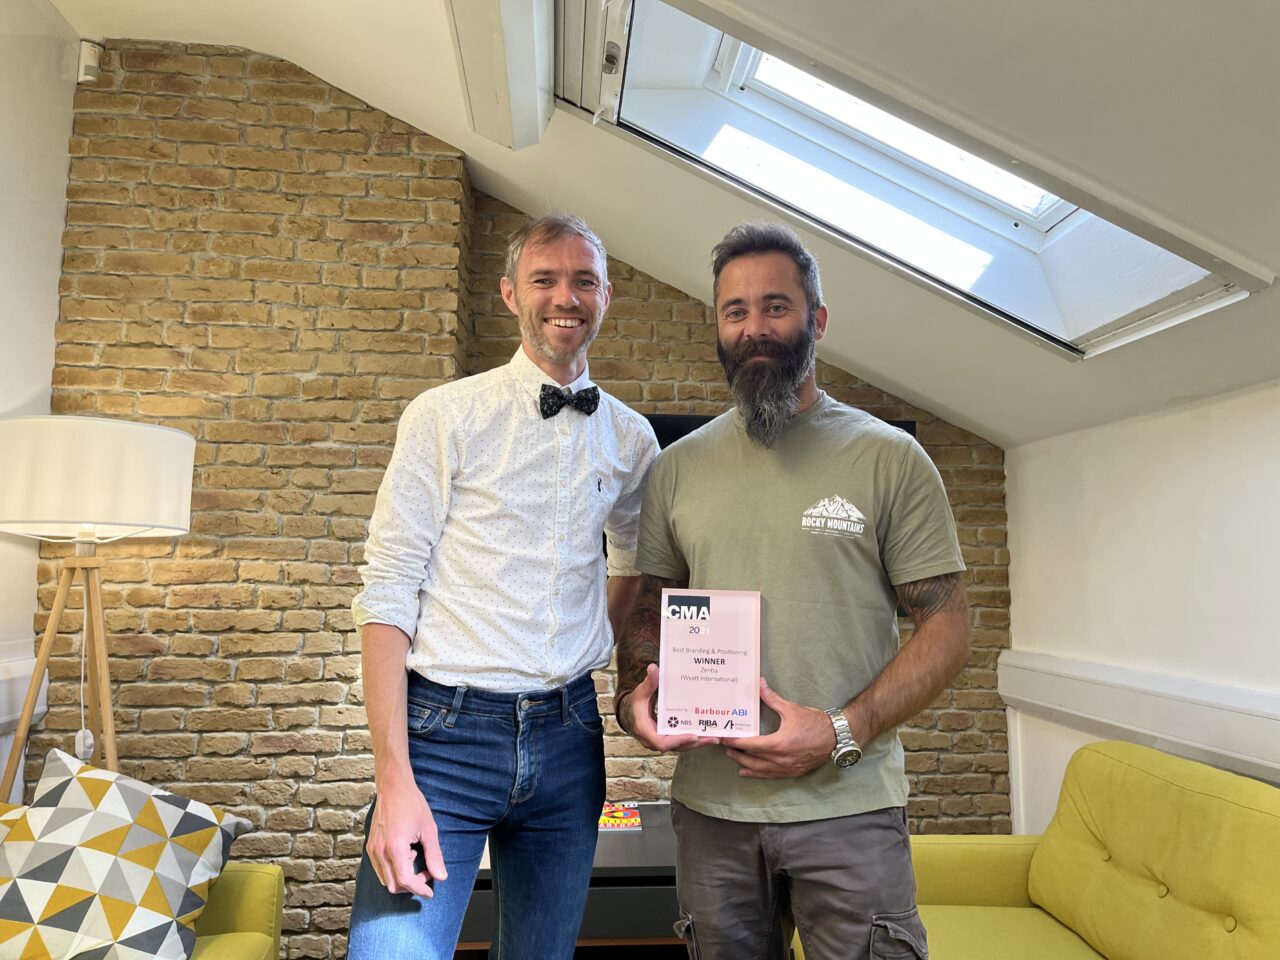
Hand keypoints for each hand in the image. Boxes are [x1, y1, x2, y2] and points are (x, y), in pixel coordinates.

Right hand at [366, 779, 447, 897]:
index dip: (419, 889)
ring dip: (401, 877)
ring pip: (385, 879)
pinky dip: (393, 869)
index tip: (430, 892)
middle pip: (393, 885)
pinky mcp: (370, 846)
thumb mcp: (429, 830)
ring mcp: (373, 850)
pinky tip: (404, 853)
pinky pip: (380, 869)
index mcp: (395, 847)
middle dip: (411, 884)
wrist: (393, 787)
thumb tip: (441, 876)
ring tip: (414, 857)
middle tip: (425, 872)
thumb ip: (434, 856)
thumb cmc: (412, 804)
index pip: (405, 880)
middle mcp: (380, 851)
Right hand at [618, 663, 709, 752]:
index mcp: (646, 730)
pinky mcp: (667, 739)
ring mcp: (662, 741)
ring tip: (715, 738)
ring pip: (681, 747)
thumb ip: (649, 682)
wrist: (628, 713)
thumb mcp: (641, 692)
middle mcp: (654, 740)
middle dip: (695, 743)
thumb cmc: (635, 704)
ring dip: (698, 743)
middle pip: (677, 747)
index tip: (693, 735)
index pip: (663, 742)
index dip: (679, 741)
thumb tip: (653, 668)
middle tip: (713, 738)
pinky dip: (693, 741)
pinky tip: (707, 735)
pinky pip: (681, 743)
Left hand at [724, 678, 836, 778]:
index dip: (735, 742)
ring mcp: (787, 768)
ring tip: (734, 758)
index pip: (750, 744)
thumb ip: (772, 698)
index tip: (724, 738)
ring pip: (760, 770)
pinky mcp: (793, 772)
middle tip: (725, 747)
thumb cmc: (815, 723)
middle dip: (737, 753)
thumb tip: (759, 684)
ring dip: (745, 764)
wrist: (836, 737)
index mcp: (779, 743)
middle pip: (752, 759)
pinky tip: (749, 772)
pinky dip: (758, 774)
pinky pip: (771, 775)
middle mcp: (781, 759)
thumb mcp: (792, 709)